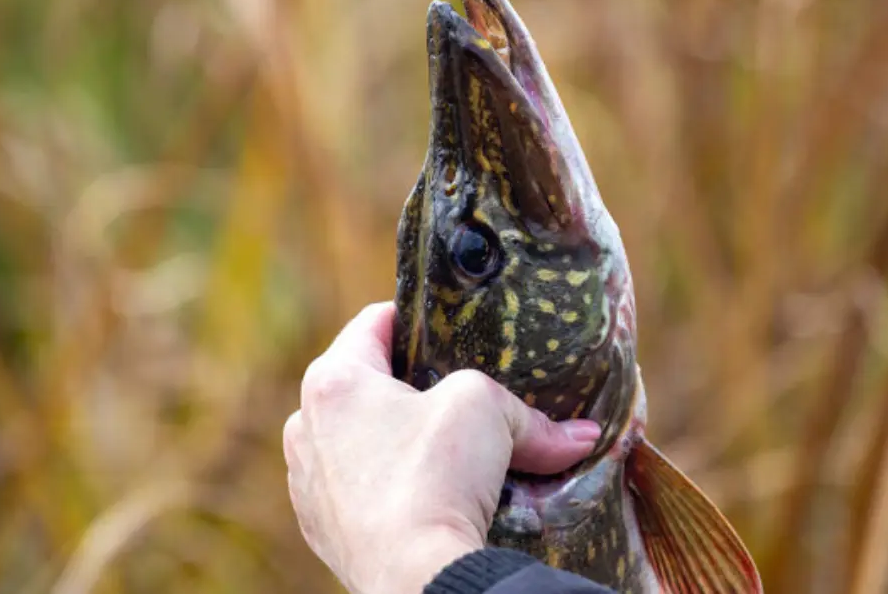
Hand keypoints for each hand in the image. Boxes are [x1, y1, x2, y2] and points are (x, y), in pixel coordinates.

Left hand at [282, 302, 601, 593]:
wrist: (417, 580)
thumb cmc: (436, 477)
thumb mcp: (487, 411)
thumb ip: (528, 413)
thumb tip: (580, 436)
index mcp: (333, 381)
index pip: (374, 323)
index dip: (418, 319)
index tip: (451, 328)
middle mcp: (306, 427)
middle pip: (365, 385)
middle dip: (412, 386)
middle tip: (459, 392)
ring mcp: (308, 483)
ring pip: (357, 440)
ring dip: (396, 439)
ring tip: (446, 450)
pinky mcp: (322, 530)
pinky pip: (357, 491)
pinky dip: (389, 487)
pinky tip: (428, 496)